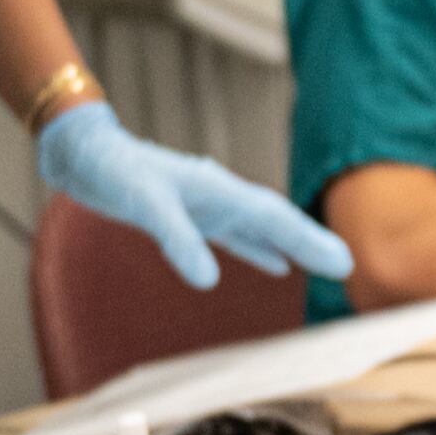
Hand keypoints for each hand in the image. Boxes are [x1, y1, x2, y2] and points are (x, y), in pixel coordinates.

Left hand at [38, 99, 351, 291]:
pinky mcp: (194, 215)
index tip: (342, 262)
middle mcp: (221, 196)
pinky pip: (238, 236)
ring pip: (263, 228)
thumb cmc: (113, 171)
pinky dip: (261, 250)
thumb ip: (176, 239)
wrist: (86, 154)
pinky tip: (277, 266)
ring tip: (328, 265)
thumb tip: (207, 280)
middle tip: (349, 268)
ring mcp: (210, 205)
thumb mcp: (142, 205)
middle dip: (312, 243)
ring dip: (294, 246)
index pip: (274, 218)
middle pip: (277, 221)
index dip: (308, 240)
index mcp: (217, 189)